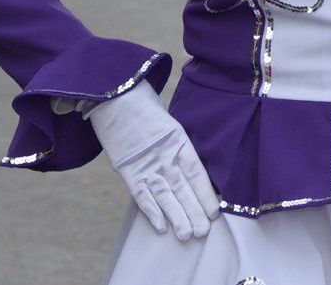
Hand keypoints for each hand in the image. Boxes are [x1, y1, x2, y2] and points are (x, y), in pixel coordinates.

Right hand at [88, 82, 220, 241]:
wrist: (115, 96)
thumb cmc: (145, 108)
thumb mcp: (169, 124)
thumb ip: (178, 147)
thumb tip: (190, 173)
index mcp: (178, 140)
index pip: (196, 172)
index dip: (205, 193)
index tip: (215, 211)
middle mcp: (163, 154)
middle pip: (182, 187)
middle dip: (194, 211)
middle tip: (203, 232)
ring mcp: (145, 163)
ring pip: (164, 195)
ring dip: (176, 216)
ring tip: (186, 235)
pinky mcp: (127, 170)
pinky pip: (141, 194)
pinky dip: (151, 211)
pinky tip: (161, 226)